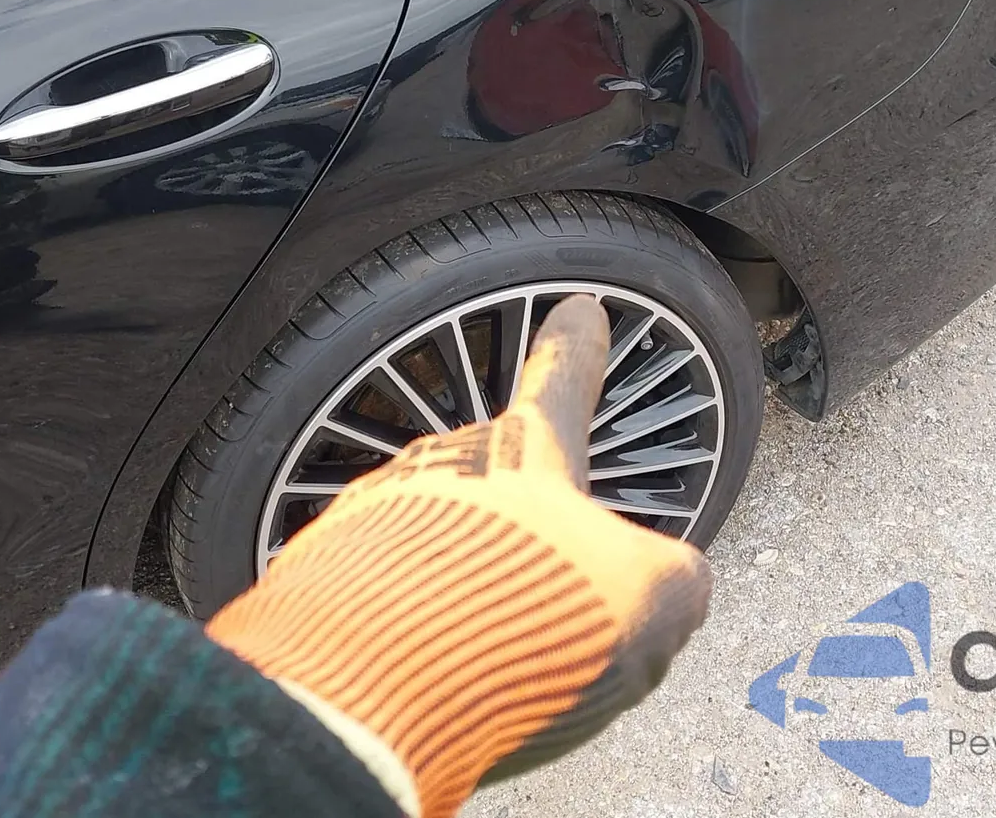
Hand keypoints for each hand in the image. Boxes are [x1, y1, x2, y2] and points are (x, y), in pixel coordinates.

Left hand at [206, 295, 711, 817]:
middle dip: (516, 528)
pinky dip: (412, 631)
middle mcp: (445, 467)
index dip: (577, 346)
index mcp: (528, 452)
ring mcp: (375, 519)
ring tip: (491, 661)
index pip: (563, 380)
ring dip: (463, 587)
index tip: (578, 309)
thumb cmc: (518, 620)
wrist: (382, 686)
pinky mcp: (323, 581)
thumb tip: (669, 590)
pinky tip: (434, 677)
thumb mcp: (652, 601)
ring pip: (435, 544)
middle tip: (540, 591)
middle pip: (494, 483)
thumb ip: (673, 584)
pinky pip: (382, 597)